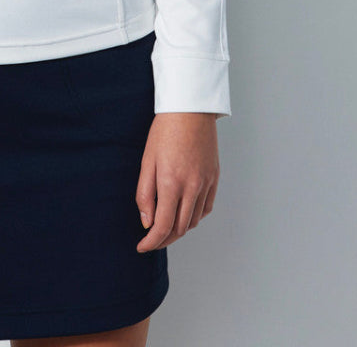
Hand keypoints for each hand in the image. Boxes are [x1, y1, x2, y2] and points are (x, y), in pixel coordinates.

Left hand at [135, 112, 219, 252]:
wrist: (190, 109)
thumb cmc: (165, 130)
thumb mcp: (147, 160)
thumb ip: (145, 193)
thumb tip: (146, 222)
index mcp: (171, 182)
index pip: (163, 226)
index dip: (151, 242)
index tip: (142, 247)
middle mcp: (192, 187)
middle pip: (180, 229)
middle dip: (164, 239)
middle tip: (151, 240)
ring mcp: (206, 183)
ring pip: (193, 221)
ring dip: (179, 229)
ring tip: (165, 226)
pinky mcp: (214, 178)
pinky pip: (206, 208)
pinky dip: (194, 216)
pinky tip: (184, 212)